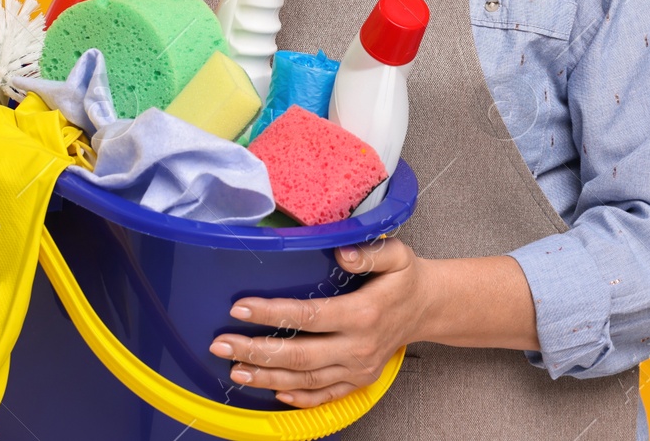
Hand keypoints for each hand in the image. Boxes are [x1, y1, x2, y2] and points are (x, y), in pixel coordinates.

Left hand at [207, 235, 430, 407]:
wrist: (428, 309)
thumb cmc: (406, 278)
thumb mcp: (397, 255)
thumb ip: (369, 251)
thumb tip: (340, 252)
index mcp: (362, 314)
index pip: (307, 316)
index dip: (271, 314)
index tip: (240, 308)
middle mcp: (358, 347)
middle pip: (298, 356)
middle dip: (255, 351)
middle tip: (221, 344)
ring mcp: (357, 369)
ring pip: (305, 380)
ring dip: (266, 377)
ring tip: (234, 369)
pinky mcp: (358, 381)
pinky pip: (323, 395)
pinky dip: (297, 397)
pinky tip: (271, 391)